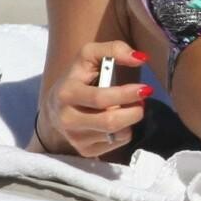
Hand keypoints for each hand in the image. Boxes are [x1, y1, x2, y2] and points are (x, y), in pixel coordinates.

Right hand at [36, 42, 152, 157]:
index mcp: (67, 93)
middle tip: (142, 100)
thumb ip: (115, 49)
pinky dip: (124, 131)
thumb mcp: (90, 55)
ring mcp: (75, 138)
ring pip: (116, 134)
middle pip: (110, 121)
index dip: (126, 94)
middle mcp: (67, 119)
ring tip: (128, 107)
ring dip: (130, 119)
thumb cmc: (79, 77)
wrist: (56, 106)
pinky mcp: (85, 151)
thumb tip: (140, 59)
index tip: (145, 89)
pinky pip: (116, 144)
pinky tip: (117, 120)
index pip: (101, 99)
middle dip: (134, 111)